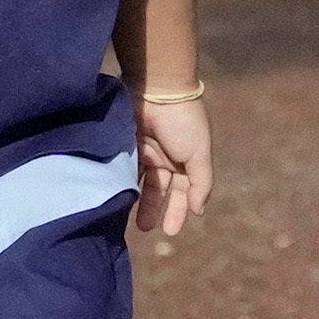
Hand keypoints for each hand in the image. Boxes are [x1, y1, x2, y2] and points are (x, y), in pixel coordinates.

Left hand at [131, 91, 212, 239]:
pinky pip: (124, 168)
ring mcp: (144, 151)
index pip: (183, 191)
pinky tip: (117, 196)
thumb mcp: (199, 153)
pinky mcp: (125, 144)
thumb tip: (199, 211)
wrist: (156, 87)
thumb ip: (201, 183)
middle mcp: (166, 157)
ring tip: (128, 219)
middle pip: (160, 189)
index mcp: (186, 160)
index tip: (170, 231)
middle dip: (153, 209)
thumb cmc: (183, 120)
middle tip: (144, 229)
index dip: (179, 211)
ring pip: (140, 182)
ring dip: (136, 200)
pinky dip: (122, 182)